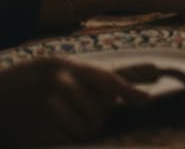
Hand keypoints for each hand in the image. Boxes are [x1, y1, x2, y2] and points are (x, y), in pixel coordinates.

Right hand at [0, 58, 146, 145]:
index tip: (147, 100)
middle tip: (54, 113)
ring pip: (87, 129)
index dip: (129, 90)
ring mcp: (50, 105)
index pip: (105, 78)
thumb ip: (83, 79)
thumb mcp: (45, 73)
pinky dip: (57, 142)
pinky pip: (69, 142)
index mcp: (61, 65)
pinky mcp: (42, 129)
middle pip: (99, 111)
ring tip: (43, 121)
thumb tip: (126, 89)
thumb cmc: (14, 91)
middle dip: (87, 118)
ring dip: (72, 132)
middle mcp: (59, 82)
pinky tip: (35, 132)